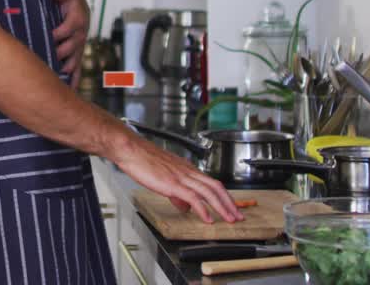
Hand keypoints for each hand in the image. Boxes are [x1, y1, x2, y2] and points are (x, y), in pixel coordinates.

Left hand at [52, 0, 87, 87]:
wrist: (76, 3)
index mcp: (77, 19)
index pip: (67, 29)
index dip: (57, 34)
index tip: (47, 37)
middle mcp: (80, 35)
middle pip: (71, 48)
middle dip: (59, 54)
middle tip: (46, 60)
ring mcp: (79, 47)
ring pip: (74, 61)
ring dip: (66, 70)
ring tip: (56, 80)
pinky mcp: (77, 55)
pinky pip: (77, 70)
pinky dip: (73, 80)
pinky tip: (69, 91)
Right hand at [110, 132, 241, 224]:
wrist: (131, 150)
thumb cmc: (143, 160)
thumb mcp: (164, 177)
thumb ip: (177, 193)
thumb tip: (186, 207)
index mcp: (188, 169)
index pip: (212, 183)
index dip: (224, 196)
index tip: (231, 207)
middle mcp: (188, 171)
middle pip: (216, 187)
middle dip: (229, 203)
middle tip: (238, 216)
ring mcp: (182, 177)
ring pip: (209, 192)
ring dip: (222, 207)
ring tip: (229, 219)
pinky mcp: (173, 183)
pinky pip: (193, 198)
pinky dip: (203, 209)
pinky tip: (208, 219)